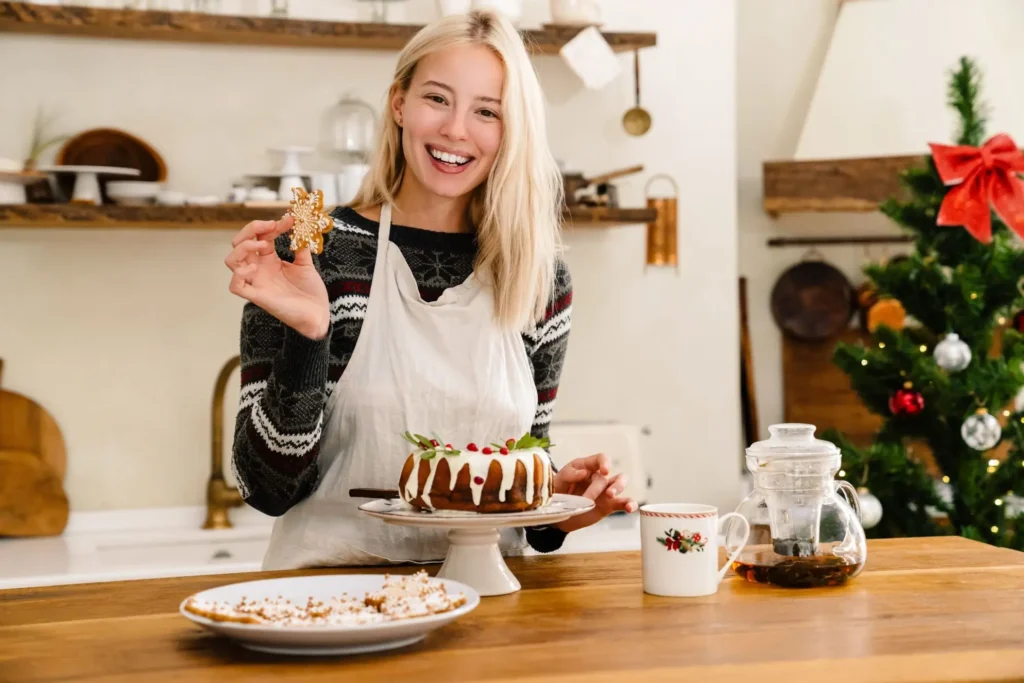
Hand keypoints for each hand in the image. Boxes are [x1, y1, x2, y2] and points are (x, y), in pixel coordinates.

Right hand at [225, 216, 329, 339]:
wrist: (318, 314)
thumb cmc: (310, 292)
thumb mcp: (306, 264)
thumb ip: (300, 246)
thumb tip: (300, 227)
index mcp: (269, 260)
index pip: (260, 236)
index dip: (269, 225)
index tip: (289, 220)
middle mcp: (259, 269)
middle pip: (239, 244)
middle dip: (250, 230)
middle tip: (270, 226)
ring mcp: (256, 282)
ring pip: (231, 261)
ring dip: (243, 248)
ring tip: (262, 246)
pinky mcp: (258, 296)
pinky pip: (236, 287)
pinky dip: (239, 275)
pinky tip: (254, 268)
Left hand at [552, 453, 637, 533]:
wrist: (557, 513)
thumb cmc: (557, 492)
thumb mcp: (558, 481)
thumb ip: (569, 475)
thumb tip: (584, 472)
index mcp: (586, 467)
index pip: (600, 459)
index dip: (605, 462)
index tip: (605, 471)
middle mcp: (598, 477)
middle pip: (609, 476)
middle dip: (604, 486)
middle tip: (603, 494)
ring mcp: (604, 491)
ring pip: (620, 484)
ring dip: (619, 488)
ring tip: (611, 496)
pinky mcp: (608, 505)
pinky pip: (622, 503)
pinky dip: (629, 504)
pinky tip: (630, 509)